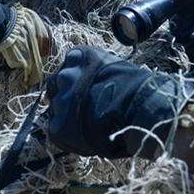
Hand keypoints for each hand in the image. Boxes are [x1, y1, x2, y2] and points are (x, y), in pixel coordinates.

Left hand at [45, 45, 193, 158]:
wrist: (137, 110)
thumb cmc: (134, 87)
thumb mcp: (113, 66)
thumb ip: (95, 70)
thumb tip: (94, 81)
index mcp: (78, 57)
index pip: (67, 68)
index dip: (72, 80)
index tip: (76, 89)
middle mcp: (65, 76)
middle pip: (56, 87)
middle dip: (65, 96)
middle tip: (78, 109)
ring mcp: (61, 101)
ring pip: (57, 110)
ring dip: (68, 116)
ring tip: (90, 124)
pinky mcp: (59, 127)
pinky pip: (58, 132)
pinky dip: (69, 136)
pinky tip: (87, 137)